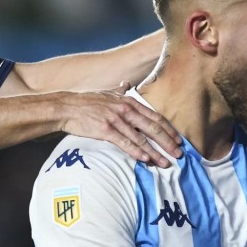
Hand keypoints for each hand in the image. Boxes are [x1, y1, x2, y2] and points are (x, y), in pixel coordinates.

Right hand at [57, 83, 182, 167]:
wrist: (67, 107)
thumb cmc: (87, 102)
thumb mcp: (107, 94)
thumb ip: (120, 92)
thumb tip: (127, 84)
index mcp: (129, 102)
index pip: (155, 117)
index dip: (169, 129)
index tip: (179, 140)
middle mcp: (125, 110)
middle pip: (153, 128)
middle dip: (168, 142)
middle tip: (179, 154)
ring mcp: (116, 120)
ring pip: (141, 138)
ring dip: (156, 152)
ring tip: (166, 162)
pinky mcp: (106, 130)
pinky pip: (125, 143)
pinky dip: (137, 152)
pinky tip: (146, 159)